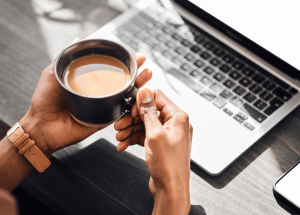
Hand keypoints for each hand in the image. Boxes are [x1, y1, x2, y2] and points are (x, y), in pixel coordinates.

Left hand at [20, 38, 151, 154]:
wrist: (42, 125)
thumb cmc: (44, 101)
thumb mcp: (52, 74)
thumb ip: (65, 58)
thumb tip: (78, 39)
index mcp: (89, 82)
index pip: (111, 70)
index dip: (124, 62)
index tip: (135, 56)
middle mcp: (99, 94)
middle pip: (123, 82)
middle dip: (137, 73)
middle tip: (145, 66)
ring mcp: (103, 107)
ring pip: (126, 96)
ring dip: (140, 87)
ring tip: (147, 77)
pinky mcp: (104, 120)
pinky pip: (121, 113)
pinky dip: (133, 107)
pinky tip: (140, 99)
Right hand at [115, 89, 191, 214]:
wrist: (170, 188)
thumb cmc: (168, 165)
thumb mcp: (154, 134)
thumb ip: (149, 111)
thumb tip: (145, 92)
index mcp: (178, 117)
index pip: (158, 97)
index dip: (142, 102)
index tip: (131, 110)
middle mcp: (174, 124)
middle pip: (149, 112)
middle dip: (132, 118)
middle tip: (120, 125)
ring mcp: (168, 134)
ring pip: (145, 124)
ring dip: (130, 129)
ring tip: (119, 137)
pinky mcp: (161, 143)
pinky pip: (145, 135)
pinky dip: (134, 138)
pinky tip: (124, 144)